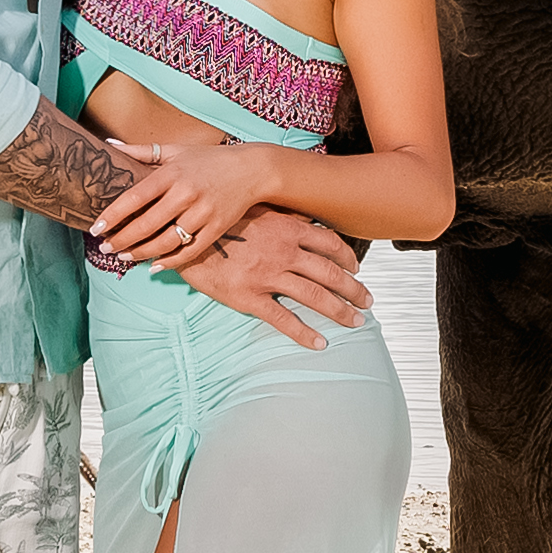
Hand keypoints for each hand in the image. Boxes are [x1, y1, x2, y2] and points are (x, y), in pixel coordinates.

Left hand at [91, 133, 278, 270]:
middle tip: (105, 247)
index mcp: (172, 173)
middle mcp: (186, 193)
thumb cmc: (208, 159)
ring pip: (166, 242)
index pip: (135, 197)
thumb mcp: (175, 149)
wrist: (252, 169)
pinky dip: (170, 262)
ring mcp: (203, 213)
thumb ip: (141, 151)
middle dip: (122, 240)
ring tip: (124, 257)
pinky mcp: (217, 228)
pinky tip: (154, 265)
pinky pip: (189, 251)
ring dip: (142, 253)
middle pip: (147, 224)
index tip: (96, 228)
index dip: (113, 215)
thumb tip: (109, 146)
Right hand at [181, 204, 372, 345]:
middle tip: (368, 302)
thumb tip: (305, 216)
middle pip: (330, 273)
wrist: (183, 235)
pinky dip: (304, 334)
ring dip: (339, 311)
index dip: (348, 257)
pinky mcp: (249, 297)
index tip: (357, 268)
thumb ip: (281, 214)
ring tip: (355, 323)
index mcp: (286, 228)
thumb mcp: (254, 208)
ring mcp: (267, 276)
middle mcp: (283, 252)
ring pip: (314, 296)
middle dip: (354, 289)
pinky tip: (320, 343)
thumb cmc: (218, 220)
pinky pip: (283, 319)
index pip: (330, 243)